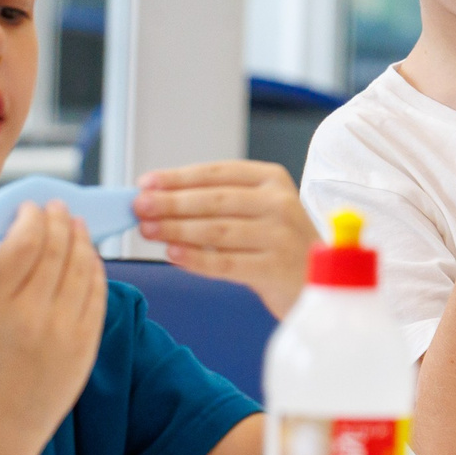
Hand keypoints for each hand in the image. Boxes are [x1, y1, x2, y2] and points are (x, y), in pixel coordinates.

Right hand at [0, 203, 108, 454]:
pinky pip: (97, 294)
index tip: (32, 208)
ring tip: (76, 225)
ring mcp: (64, 332)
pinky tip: (88, 257)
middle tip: (59, 207)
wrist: (1, 421)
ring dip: (81, 240)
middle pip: (57, 249)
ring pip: (82, 268)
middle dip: (60, 220)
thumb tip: (20, 228)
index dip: (32, 218)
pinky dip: (94, 269)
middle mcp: (32, 316)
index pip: (23, 242)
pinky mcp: (87, 345)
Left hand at [133, 161, 316, 317]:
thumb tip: (157, 199)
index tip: (145, 183)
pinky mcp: (276, 268)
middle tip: (138, 207)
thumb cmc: (277, 244)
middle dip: (171, 203)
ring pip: (216, 230)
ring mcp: (280, 236)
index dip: (178, 177)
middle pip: (214, 200)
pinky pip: (226, 263)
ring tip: (147, 230)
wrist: (317, 282)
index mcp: (272, 179)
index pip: (217, 173)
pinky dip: (195, 259)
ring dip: (176, 230)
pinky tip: (171, 255)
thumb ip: (217, 202)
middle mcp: (279, 203)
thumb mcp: (258, 210)